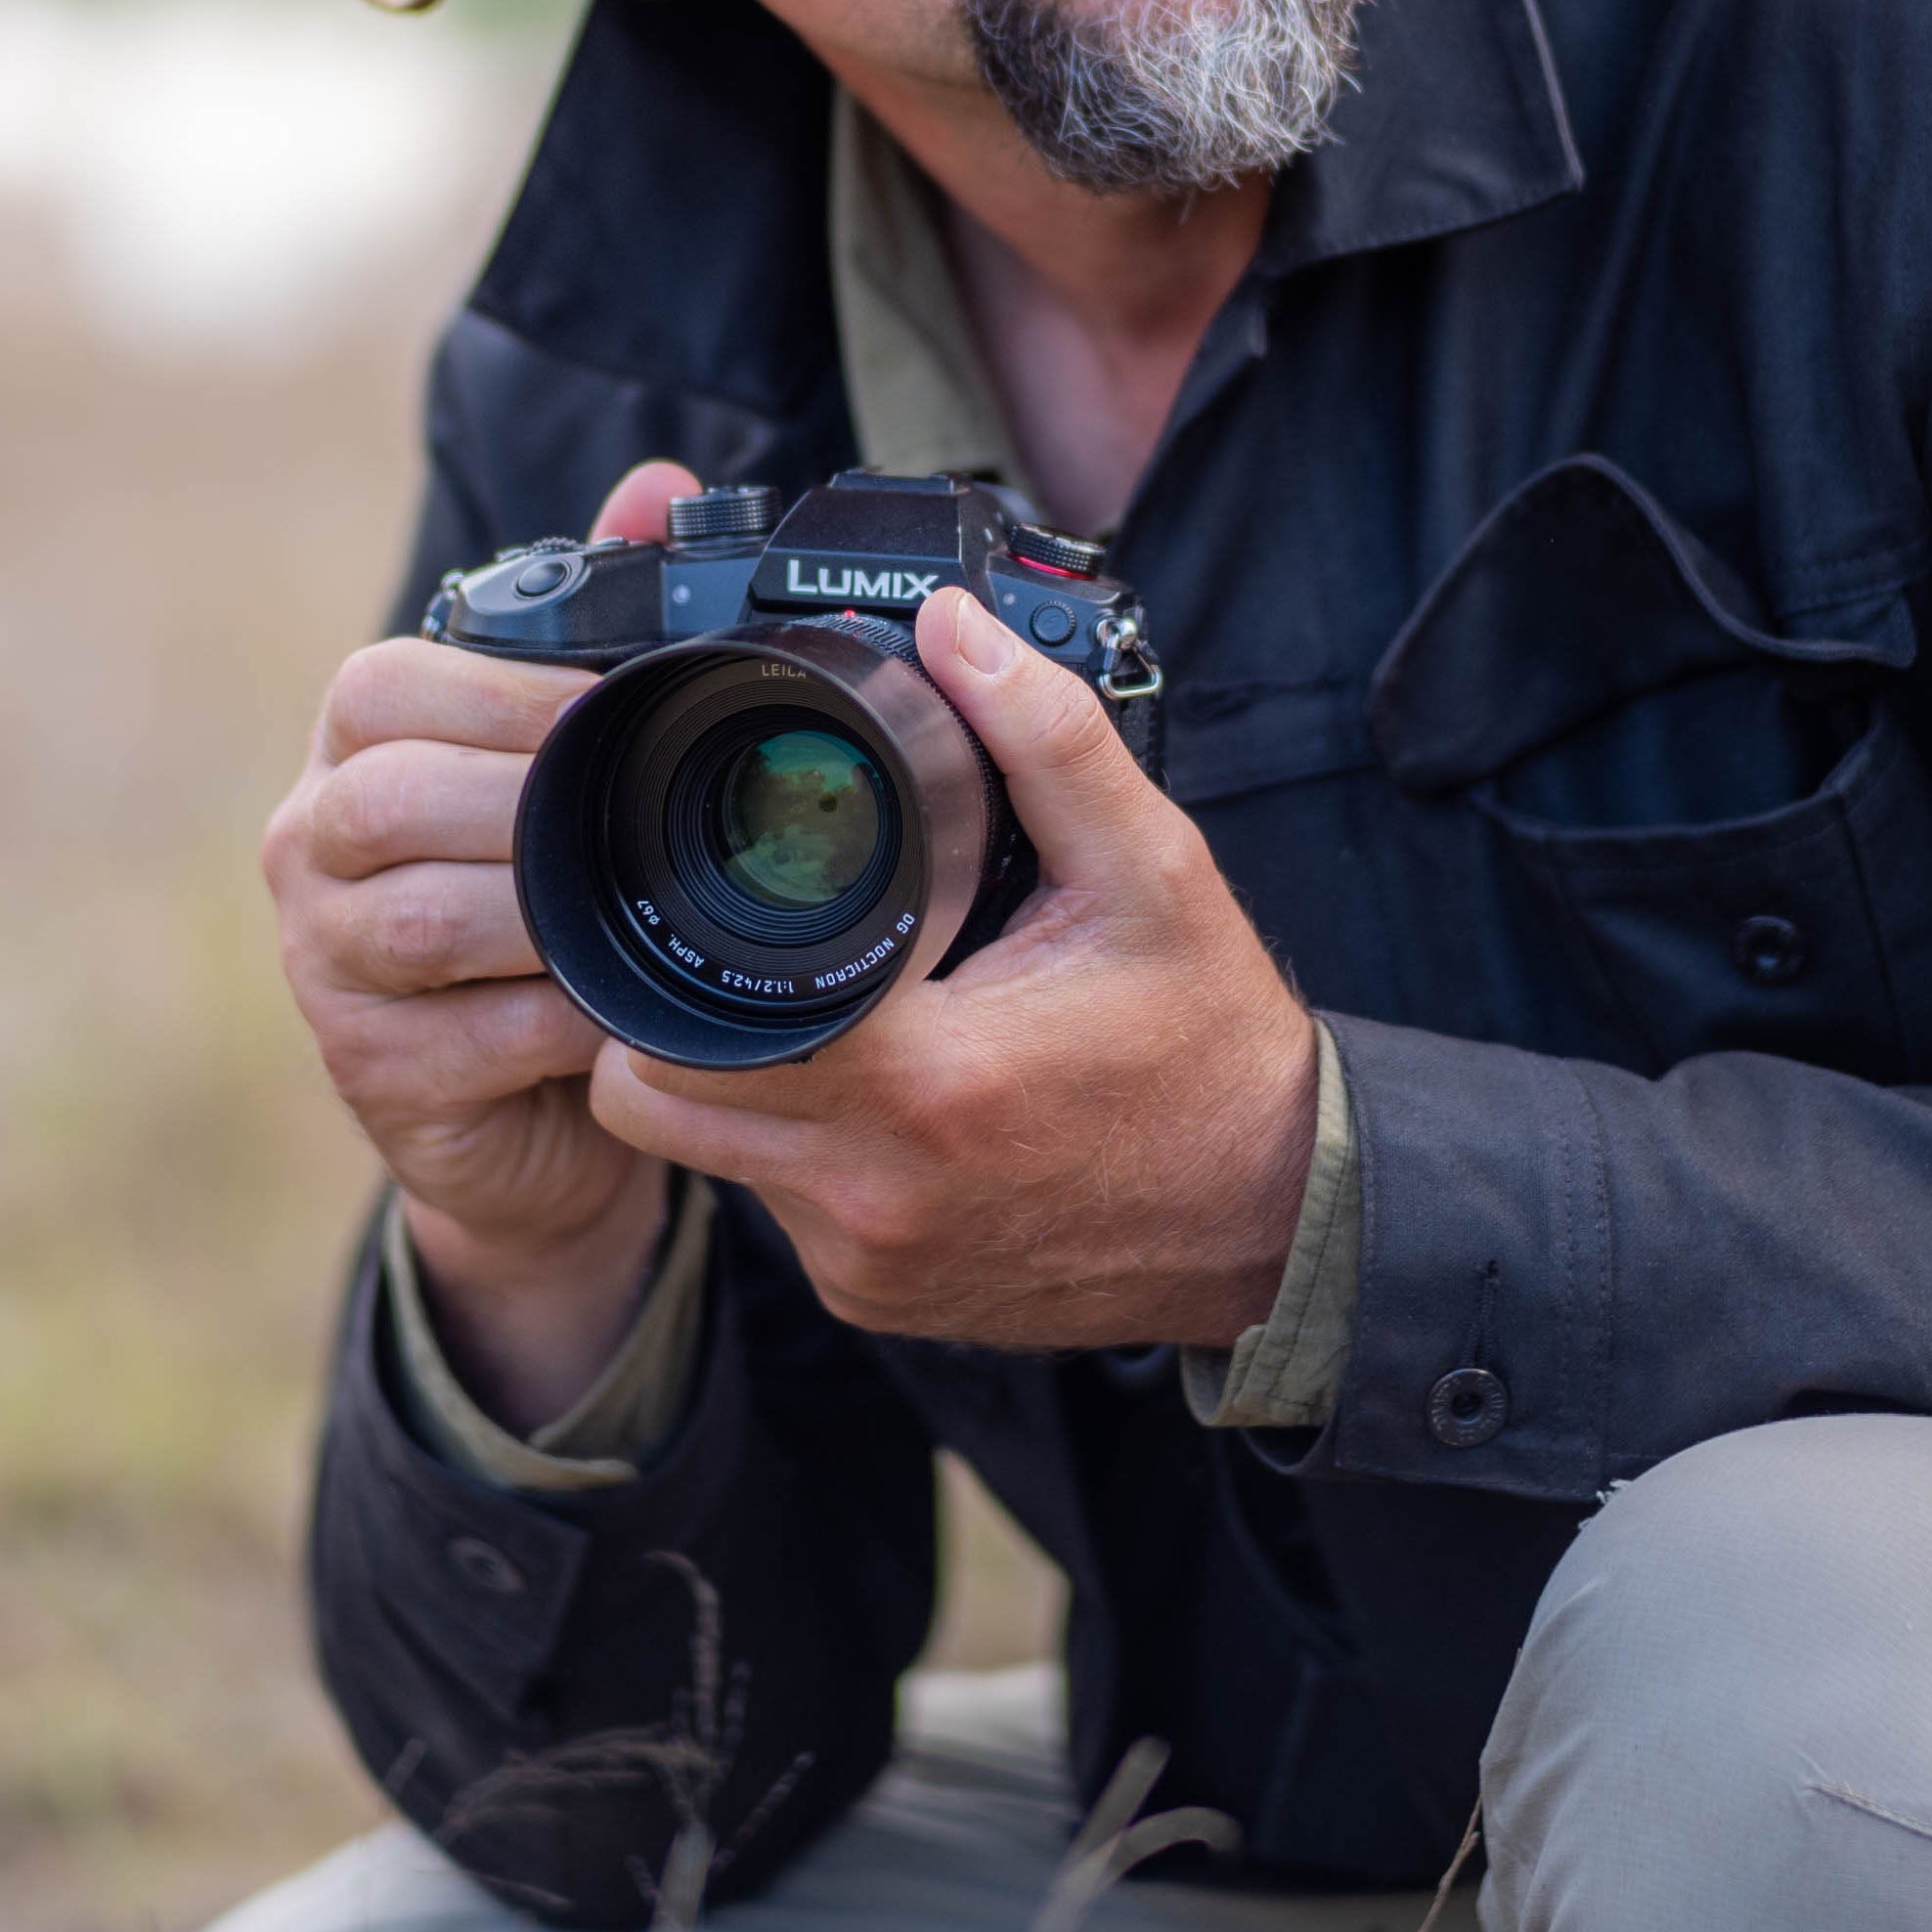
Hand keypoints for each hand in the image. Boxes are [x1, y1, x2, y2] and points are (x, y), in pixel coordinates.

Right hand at [261, 460, 703, 1421]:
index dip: (502, 696)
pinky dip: (558, 1018)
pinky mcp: (369, 1071)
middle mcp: (314, 844)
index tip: (613, 711)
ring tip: (633, 912)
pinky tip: (621, 1008)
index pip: (381, 685)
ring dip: (543, 917)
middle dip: (526, 805)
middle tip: (636, 819)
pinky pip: (461, 1036)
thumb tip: (658, 483)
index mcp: (361, 746)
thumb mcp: (580, 753)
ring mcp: (324, 964)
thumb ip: (607, 612)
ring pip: (417, 919)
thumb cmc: (564, 890)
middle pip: (387, 800)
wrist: (552, 1095)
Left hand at [584, 582, 1322, 1353]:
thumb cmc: (1209, 1042)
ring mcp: (867, 1263)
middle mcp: (873, 1189)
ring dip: (741, 1084)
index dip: (680, 950)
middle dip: (685, 1015)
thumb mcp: (1150, 869)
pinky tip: (890, 1099)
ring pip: (710, 1157)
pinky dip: (804, 1153)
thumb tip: (951, 629)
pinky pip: (779, 1212)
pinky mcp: (876, 1303)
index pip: (686, 1024)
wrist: (1274, 1213)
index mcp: (924, 1077)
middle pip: (657, 1099)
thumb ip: (1044, 737)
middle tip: (773, 954)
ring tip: (843, 1018)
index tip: (736, 904)